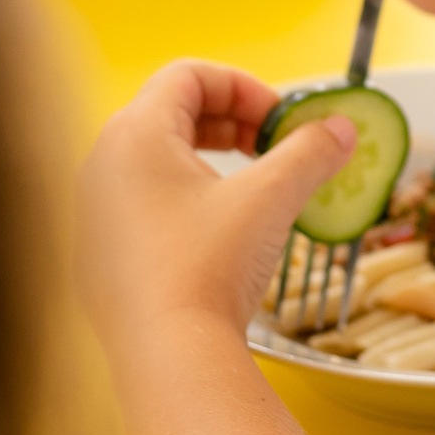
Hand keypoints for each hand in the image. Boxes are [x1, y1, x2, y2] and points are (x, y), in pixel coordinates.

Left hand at [76, 60, 356, 351]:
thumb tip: (341, 129)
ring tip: (251, 192)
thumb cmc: (208, 268)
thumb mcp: (271, 199)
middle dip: (231, 124)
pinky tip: (217, 239)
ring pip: (153, 162)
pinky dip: (182, 204)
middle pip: (169, 114)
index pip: (188, 75)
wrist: (168, 359)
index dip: (244, 88)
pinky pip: (139, 208)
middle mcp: (101, 166)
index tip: (282, 121)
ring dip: (207, 163)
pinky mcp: (97, 258)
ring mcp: (93, 215)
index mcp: (134, 135)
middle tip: (273, 149)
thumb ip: (310, 152)